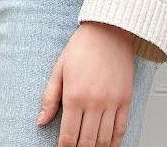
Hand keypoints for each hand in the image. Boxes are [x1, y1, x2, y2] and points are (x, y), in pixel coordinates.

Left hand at [37, 22, 135, 146]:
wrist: (108, 31)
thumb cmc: (82, 46)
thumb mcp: (59, 69)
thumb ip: (50, 97)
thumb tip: (41, 121)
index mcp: (74, 95)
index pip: (68, 135)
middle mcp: (94, 102)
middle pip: (87, 142)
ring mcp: (112, 103)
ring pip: (104, 140)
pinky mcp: (125, 100)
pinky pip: (121, 129)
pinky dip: (114, 142)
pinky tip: (107, 145)